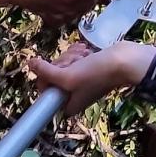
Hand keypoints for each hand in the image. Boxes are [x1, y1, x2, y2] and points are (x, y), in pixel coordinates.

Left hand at [28, 41, 149, 115]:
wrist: (125, 61)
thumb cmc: (97, 73)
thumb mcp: (68, 75)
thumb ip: (46, 72)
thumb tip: (29, 64)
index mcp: (67, 105)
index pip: (45, 90)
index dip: (48, 76)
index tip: (59, 69)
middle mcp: (73, 95)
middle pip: (54, 75)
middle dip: (64, 63)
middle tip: (76, 62)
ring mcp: (80, 82)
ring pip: (63, 64)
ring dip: (72, 56)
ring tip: (84, 55)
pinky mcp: (87, 69)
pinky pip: (74, 59)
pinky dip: (79, 54)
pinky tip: (86, 51)